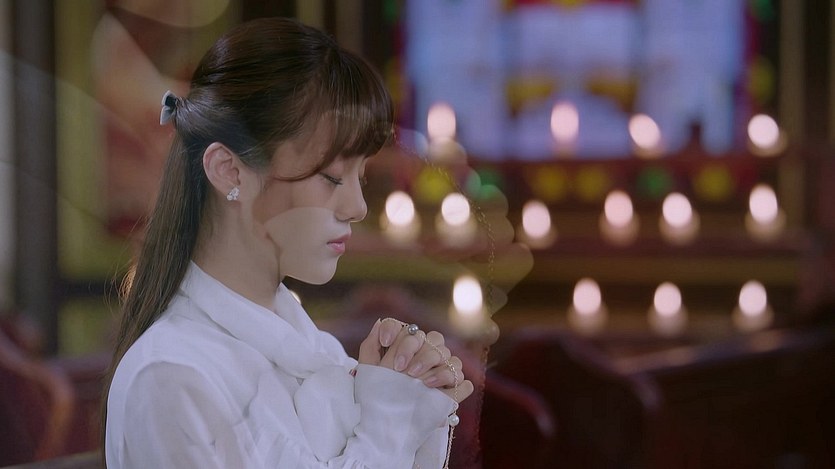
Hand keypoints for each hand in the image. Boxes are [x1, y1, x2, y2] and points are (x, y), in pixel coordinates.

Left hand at [358, 318, 473, 402]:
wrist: (384, 424)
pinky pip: (463, 383)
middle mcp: (430, 356)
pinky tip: (436, 389)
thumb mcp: (369, 372)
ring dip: (433, 364)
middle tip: (399, 367)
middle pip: (433, 338)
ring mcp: (444, 373)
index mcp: (410, 347)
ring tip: (418, 380)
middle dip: (415, 349)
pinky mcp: (453, 392)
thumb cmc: (377, 394)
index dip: (397, 331)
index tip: (384, 341)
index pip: (408, 330)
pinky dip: (454, 383)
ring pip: (450, 357)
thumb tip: (379, 322)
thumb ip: (370, 347)